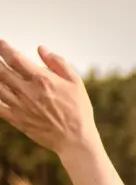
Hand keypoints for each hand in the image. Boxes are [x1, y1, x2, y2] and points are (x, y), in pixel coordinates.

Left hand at [0, 41, 98, 156]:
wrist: (76, 140)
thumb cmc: (79, 111)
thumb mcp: (76, 83)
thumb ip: (58, 63)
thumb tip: (41, 49)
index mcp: (42, 80)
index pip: (15, 58)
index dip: (4, 48)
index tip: (1, 44)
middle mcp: (28, 92)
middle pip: (1, 71)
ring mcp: (21, 107)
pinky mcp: (18, 120)